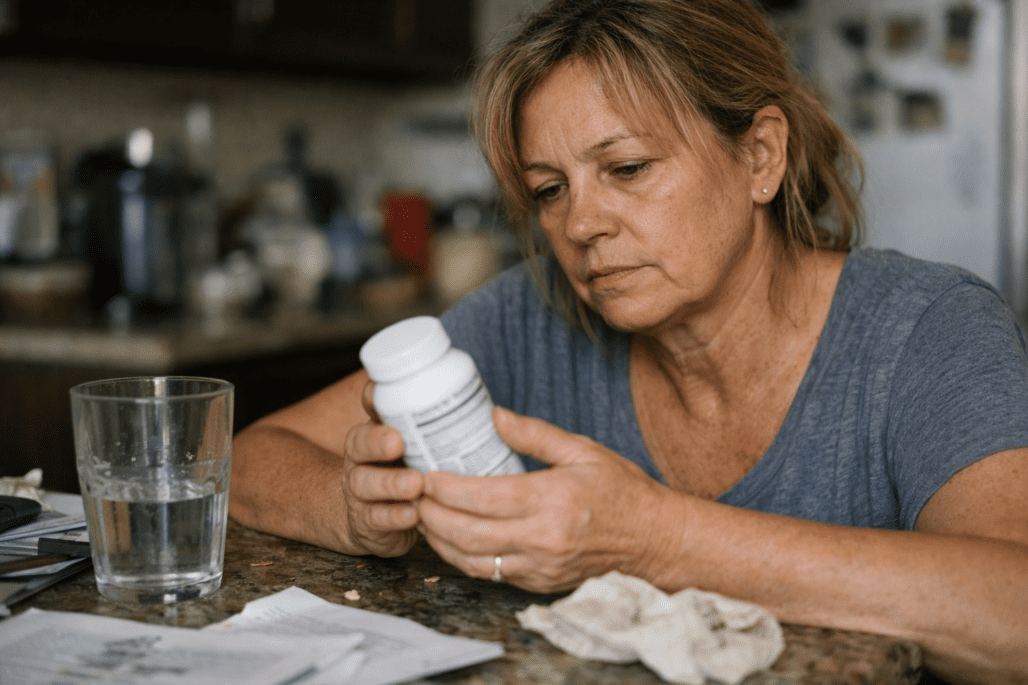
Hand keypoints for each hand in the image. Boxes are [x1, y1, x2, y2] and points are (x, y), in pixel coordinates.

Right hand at [338, 381, 424, 556]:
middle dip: (377, 441)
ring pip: (366, 484)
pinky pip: (377, 519)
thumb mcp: (414, 445)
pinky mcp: (367, 522)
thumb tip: (492, 409)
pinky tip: (414, 514)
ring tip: (415, 484)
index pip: (369, 407)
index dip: (373, 399)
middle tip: (398, 441)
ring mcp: (360, 490)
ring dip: (390, 483)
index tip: (378, 394)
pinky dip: (396, 516)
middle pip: (359, 444)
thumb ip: (437, 426)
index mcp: (373, 431)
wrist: (370, 518)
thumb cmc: (403, 471)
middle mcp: (360, 458)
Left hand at [416, 407, 673, 592]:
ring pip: (471, 561)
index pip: (481, 498)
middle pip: (466, 534)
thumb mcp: (583, 451)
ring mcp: (540, 567)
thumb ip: (535, 434)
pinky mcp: (539, 583)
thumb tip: (493, 416)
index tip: (423, 473)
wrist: (655, 541)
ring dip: (438, 541)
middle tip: (411, 494)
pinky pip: (489, 574)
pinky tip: (450, 539)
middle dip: (430, 515)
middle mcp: (542, 539)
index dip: (444, 488)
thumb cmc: (623, 491)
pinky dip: (462, 558)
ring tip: (422, 516)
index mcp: (551, 501)